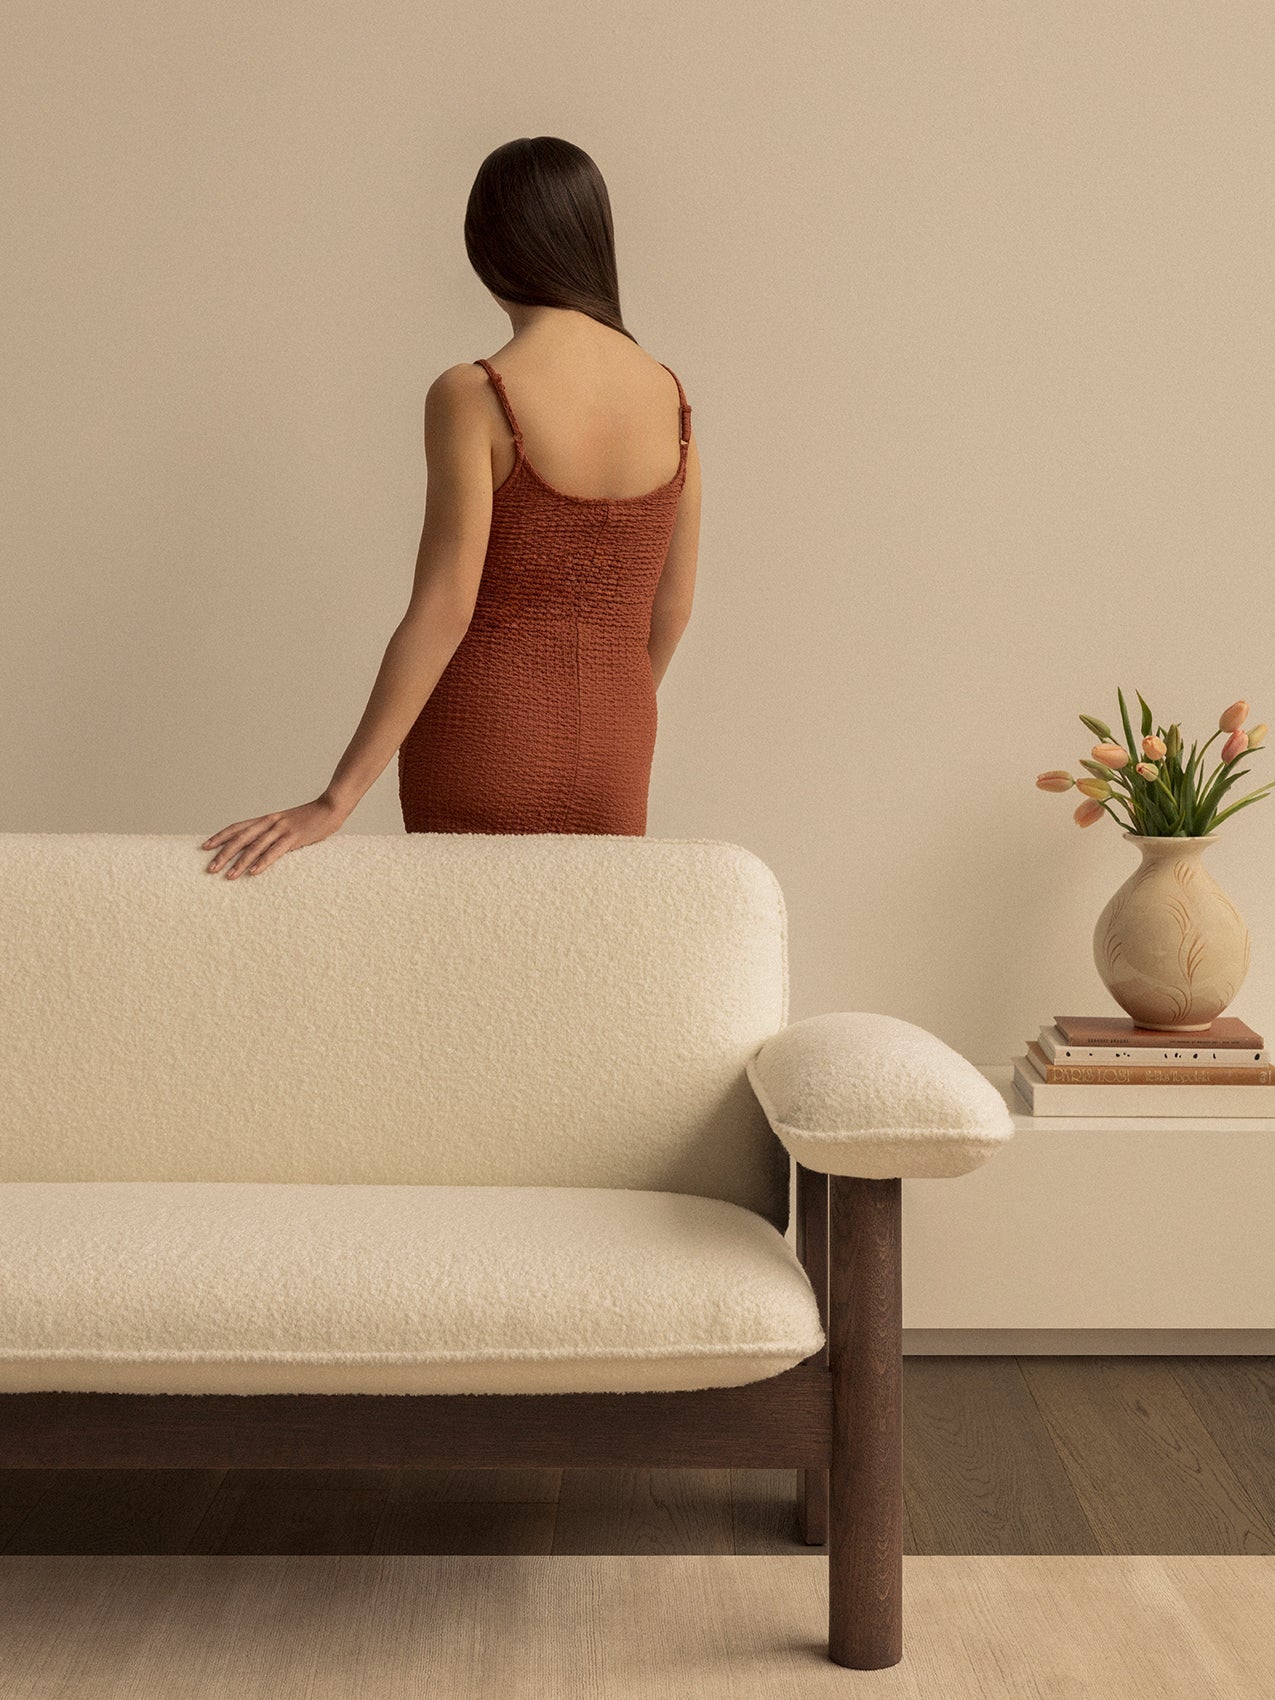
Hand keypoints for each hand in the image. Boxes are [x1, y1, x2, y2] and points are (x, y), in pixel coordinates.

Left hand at [201, 795, 346, 879]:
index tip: (205, 847)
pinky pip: (275, 851)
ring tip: (229, 876)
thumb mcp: (287, 823)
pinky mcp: (294, 837)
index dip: (220, 836)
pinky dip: (263, 862)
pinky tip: (253, 872)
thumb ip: (273, 832)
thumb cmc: (310, 819)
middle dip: (224, 854)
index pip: (237, 827)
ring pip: (254, 847)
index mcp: (266, 819)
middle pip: (240, 838)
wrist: (330, 807)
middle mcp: (270, 822)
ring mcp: (281, 829)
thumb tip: (259, 846)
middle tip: (210, 868)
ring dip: (240, 862)